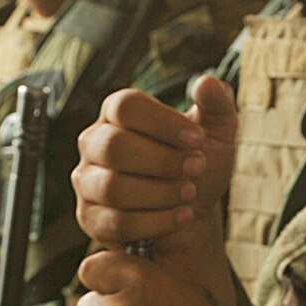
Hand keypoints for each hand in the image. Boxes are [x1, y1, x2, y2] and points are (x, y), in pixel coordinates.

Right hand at [73, 77, 237, 302]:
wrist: (193, 211)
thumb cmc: (198, 165)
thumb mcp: (217, 132)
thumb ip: (217, 104)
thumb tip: (208, 83)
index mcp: (118, 113)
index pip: (126, 106)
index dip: (163, 122)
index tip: (198, 139)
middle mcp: (94, 143)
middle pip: (114, 146)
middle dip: (162, 161)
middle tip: (197, 167)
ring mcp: (87, 182)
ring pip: (113, 188)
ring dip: (161, 193)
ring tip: (190, 193)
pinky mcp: (90, 218)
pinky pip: (118, 222)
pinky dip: (158, 221)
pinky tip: (183, 215)